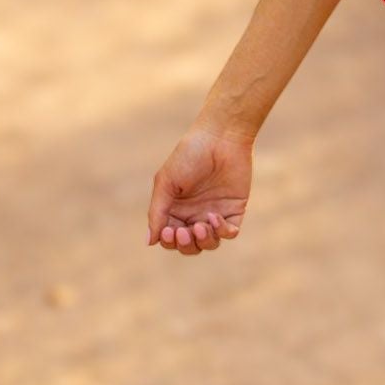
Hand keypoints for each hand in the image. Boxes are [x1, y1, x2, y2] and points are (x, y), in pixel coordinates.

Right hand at [147, 124, 252, 254]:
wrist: (220, 138)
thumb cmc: (189, 156)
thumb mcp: (166, 182)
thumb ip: (157, 212)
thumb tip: (150, 242)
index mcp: (175, 209)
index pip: (170, 238)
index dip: (169, 241)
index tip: (168, 232)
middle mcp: (195, 214)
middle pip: (190, 246)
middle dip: (186, 245)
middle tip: (184, 232)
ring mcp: (215, 213)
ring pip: (209, 243)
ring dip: (204, 241)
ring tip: (200, 226)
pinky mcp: (234, 209)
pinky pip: (230, 232)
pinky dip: (222, 231)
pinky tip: (214, 217)